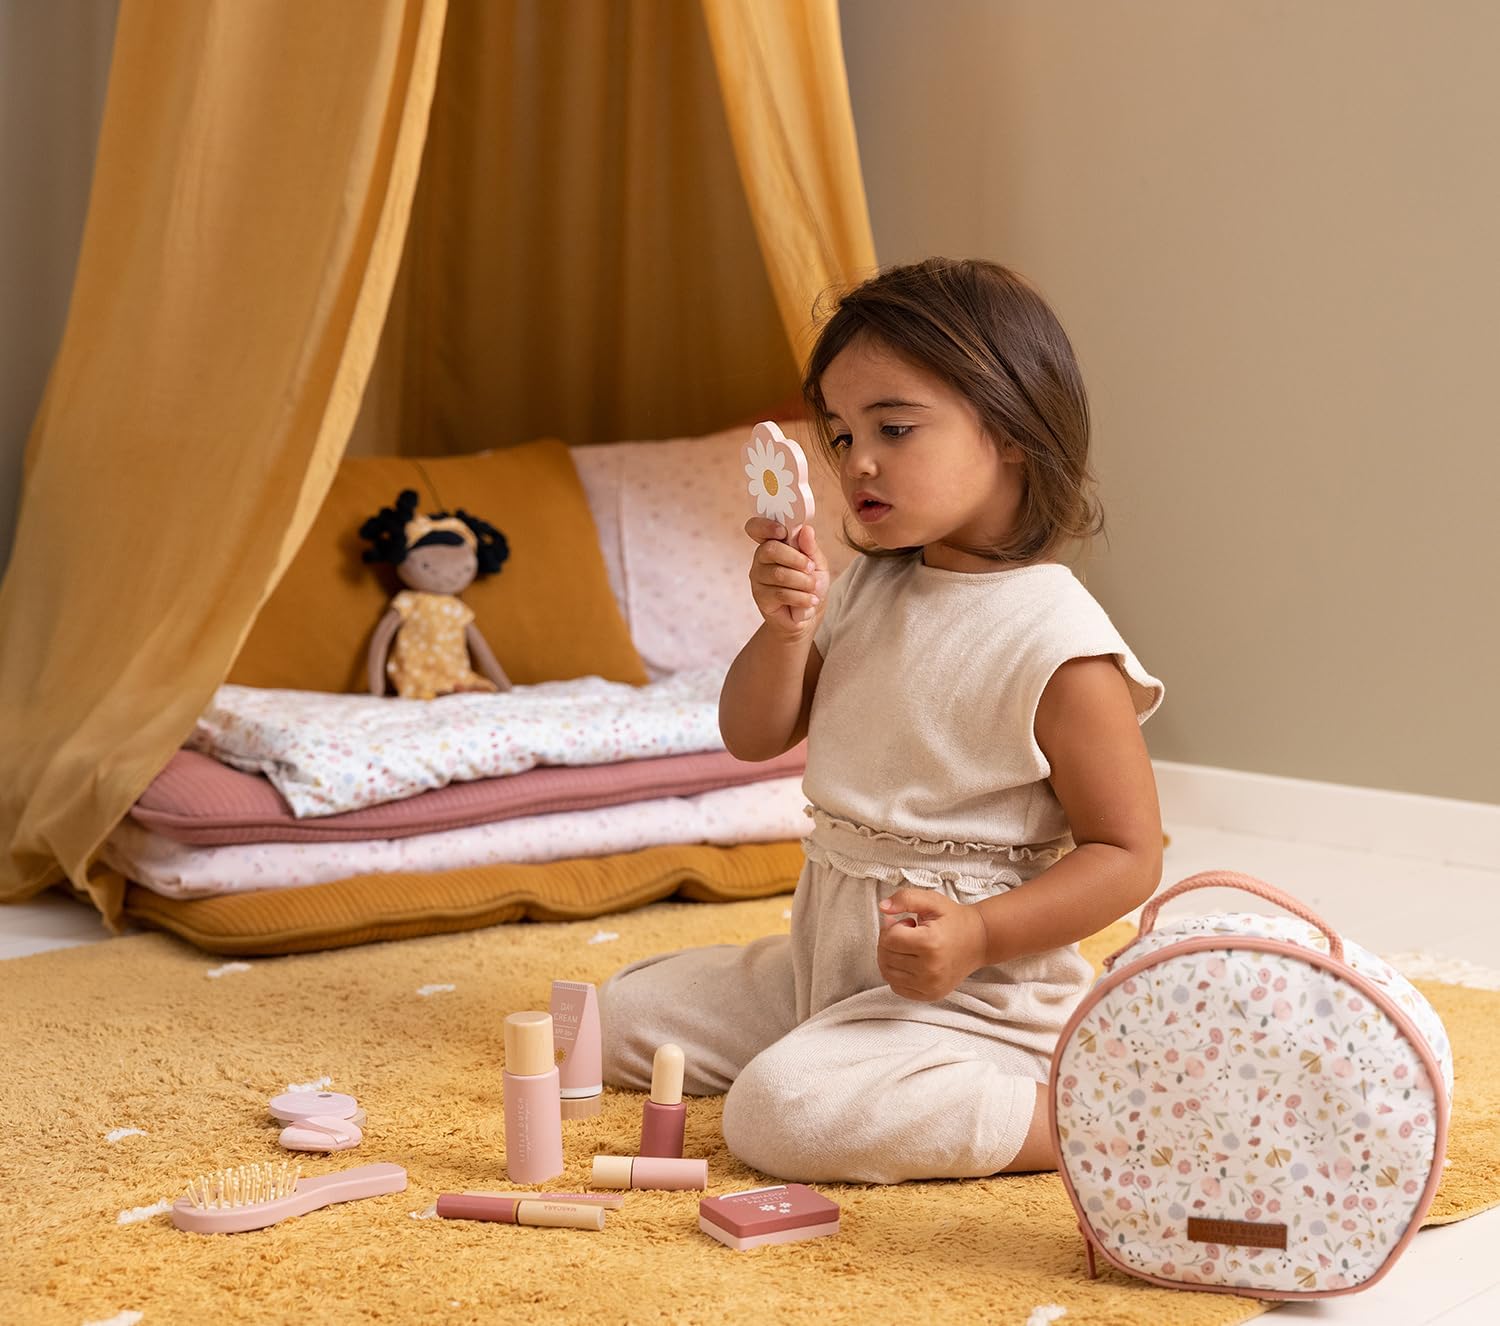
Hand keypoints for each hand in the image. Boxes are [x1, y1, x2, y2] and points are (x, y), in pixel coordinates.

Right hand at [745, 518, 828, 637]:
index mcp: (773, 543)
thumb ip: (810, 547)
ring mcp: (758, 578)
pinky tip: (809, 600)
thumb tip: (806, 530)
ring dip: (803, 582)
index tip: (783, 532)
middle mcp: (761, 558)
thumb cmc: (810, 584)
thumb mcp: (817, 563)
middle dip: (796, 559)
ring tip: (813, 588)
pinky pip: (781, 594)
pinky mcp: (761, 597)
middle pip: (771, 549)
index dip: (766, 526)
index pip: (756, 528)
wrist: (809, 612)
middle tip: (811, 568)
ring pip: (779, 574)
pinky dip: (801, 597)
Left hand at [876, 887, 989, 1001]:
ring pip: (888, 973)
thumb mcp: (931, 900)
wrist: (980, 941)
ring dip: (891, 957)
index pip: (889, 938)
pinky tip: (910, 961)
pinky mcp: (931, 995)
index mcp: (930, 943)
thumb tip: (883, 907)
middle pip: (886, 956)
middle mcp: (930, 969)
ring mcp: (930, 985)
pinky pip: (897, 987)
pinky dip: (897, 974)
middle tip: (909, 933)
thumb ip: (905, 898)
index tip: (908, 922)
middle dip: (890, 941)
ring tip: (910, 947)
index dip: (893, 926)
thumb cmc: (955, 920)